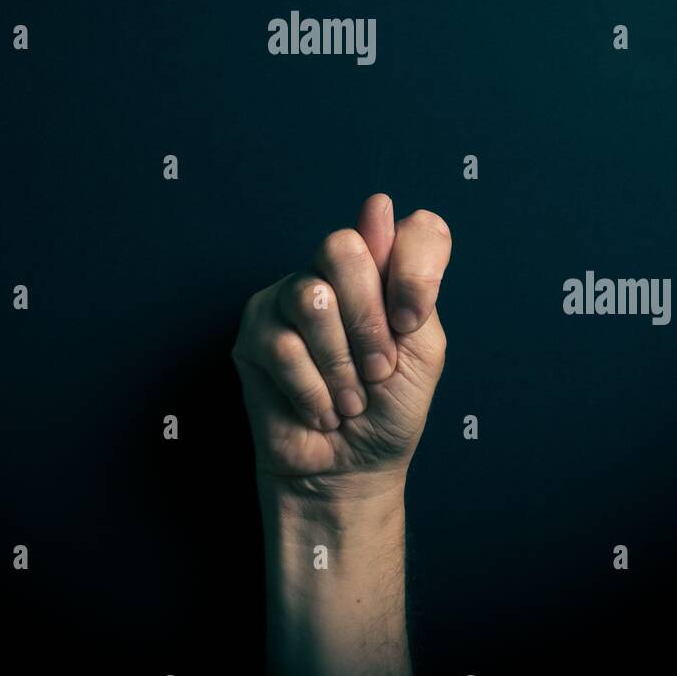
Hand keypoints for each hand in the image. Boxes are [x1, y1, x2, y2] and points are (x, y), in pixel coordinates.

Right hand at [232, 193, 451, 497]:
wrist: (352, 470)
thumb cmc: (390, 410)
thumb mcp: (422, 350)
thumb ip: (409, 282)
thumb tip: (378, 205)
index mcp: (384, 269)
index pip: (412, 227)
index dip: (416, 268)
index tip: (410, 319)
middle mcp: (333, 272)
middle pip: (342, 247)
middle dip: (367, 322)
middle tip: (376, 370)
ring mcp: (288, 299)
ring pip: (311, 298)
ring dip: (340, 365)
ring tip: (348, 398)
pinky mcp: (254, 334)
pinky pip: (283, 347)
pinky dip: (312, 391)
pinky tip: (320, 409)